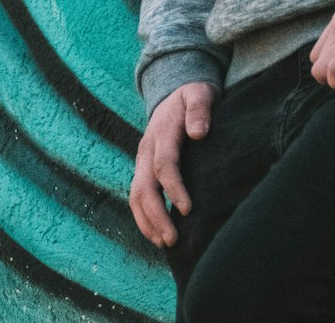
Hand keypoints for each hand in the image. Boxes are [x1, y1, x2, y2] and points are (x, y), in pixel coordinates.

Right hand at [129, 80, 218, 247]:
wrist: (174, 90)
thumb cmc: (193, 95)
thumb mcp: (200, 92)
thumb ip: (200, 109)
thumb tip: (198, 133)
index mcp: (161, 132)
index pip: (163, 165)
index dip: (174, 188)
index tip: (187, 209)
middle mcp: (146, 149)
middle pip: (143, 187)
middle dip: (156, 215)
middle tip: (173, 240)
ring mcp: (142, 160)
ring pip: (135, 196)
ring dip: (147, 222)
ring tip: (165, 243)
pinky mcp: (143, 169)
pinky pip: (137, 196)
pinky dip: (144, 218)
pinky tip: (158, 234)